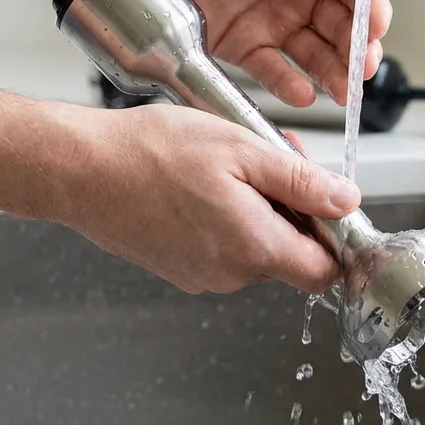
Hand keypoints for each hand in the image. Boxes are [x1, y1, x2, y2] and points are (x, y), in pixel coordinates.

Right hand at [58, 103, 358, 294]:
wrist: (78, 170)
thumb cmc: (150, 154)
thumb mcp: (242, 149)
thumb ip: (302, 182)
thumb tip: (346, 202)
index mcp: (255, 249)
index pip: (325, 272)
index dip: (334, 236)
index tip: (325, 201)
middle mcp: (230, 275)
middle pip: (291, 255)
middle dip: (293, 209)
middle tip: (270, 158)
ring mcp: (201, 275)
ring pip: (256, 247)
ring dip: (258, 208)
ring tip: (230, 164)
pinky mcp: (178, 267)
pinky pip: (223, 247)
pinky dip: (226, 216)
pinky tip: (203, 182)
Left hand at [135, 0, 391, 107]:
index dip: (371, 6)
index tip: (375, 25)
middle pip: (343, 26)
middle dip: (359, 49)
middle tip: (363, 66)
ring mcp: (272, 20)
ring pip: (316, 54)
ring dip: (334, 74)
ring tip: (342, 89)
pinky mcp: (243, 45)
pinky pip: (273, 70)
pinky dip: (289, 84)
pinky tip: (302, 92)